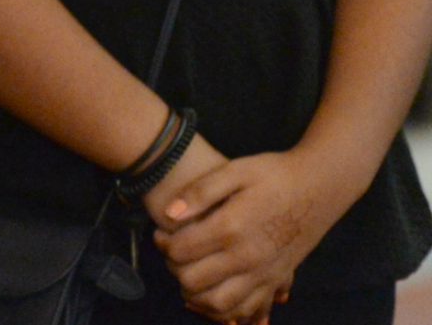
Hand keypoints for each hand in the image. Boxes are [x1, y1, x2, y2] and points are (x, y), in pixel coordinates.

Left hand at [152, 148, 341, 323]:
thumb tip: (170, 214)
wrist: (320, 186)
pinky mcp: (277, 280)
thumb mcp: (234, 170)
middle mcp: (248, 257)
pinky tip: (212, 296)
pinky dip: (226, 311)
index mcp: (232, 227)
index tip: (161, 234)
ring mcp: (265, 273)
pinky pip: (248, 309)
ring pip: (219, 304)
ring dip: (195, 296)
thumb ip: (200, 192)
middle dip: (173, 269)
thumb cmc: (273, 174)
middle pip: (194, 281)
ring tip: (188, 275)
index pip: (181, 251)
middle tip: (172, 253)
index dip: (162, 244)